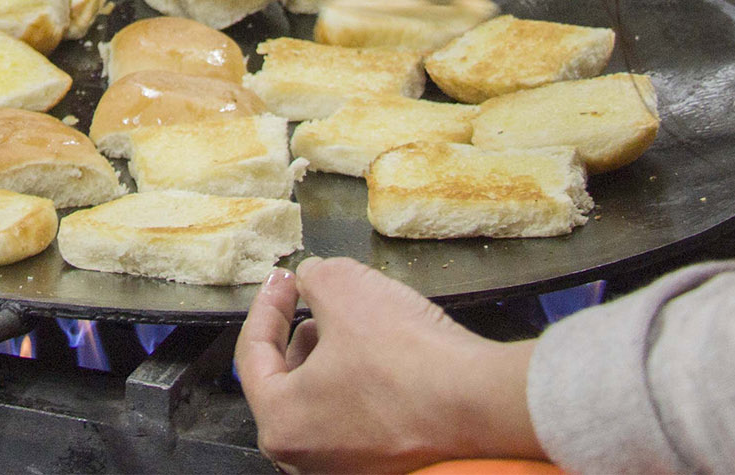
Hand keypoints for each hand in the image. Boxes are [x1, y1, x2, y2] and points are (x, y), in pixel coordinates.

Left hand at [239, 258, 544, 473]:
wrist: (481, 402)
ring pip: (323, 396)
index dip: (268, 304)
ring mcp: (346, 467)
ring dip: (333, 354)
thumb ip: (312, 278)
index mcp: (280, 422)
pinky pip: (357, 414)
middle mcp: (305, 458)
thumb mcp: (343, 287)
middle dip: (300, 330)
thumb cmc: (407, 356)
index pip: (253, 352)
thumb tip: (313, 279)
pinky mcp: (384, 464)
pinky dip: (361, 380)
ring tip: (355, 321)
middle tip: (315, 296)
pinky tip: (384, 353)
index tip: (284, 278)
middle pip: (287, 378)